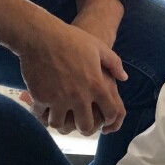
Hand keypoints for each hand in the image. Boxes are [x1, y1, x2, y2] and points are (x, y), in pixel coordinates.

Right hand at [17, 20, 127, 135]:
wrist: (41, 36)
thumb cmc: (72, 40)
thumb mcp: (99, 48)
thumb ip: (114, 64)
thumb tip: (123, 78)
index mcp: (97, 85)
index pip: (110, 112)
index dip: (109, 119)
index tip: (103, 118)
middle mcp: (79, 96)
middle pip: (85, 126)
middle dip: (84, 128)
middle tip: (79, 123)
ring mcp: (59, 98)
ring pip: (61, 124)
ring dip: (61, 122)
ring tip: (60, 117)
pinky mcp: (41, 98)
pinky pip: (41, 116)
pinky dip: (42, 115)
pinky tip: (43, 109)